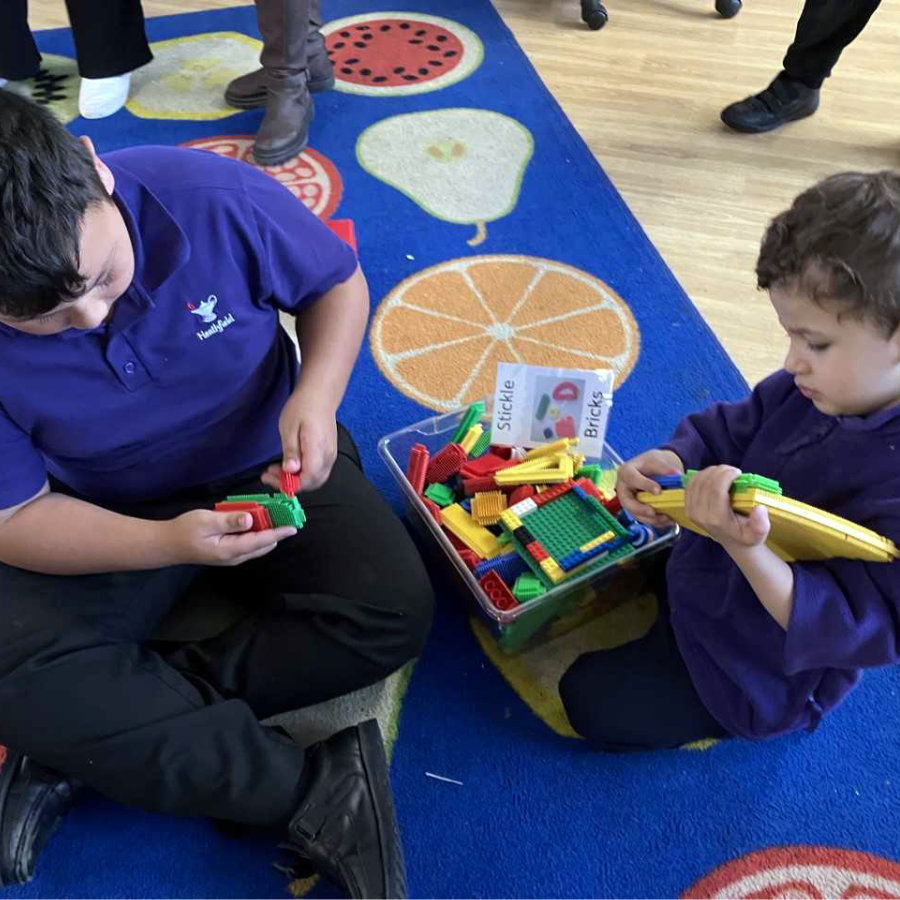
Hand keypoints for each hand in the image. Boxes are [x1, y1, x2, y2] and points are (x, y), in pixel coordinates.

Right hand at [166, 509, 296, 565]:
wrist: (168, 544)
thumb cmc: (184, 531)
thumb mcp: (206, 521)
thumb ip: (230, 520)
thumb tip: (251, 519)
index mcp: (231, 550)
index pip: (262, 541)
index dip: (279, 533)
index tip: (293, 527)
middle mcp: (235, 556)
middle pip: (263, 544)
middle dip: (276, 532)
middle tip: (287, 516)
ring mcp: (232, 556)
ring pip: (257, 544)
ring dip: (267, 531)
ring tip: (278, 516)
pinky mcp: (228, 551)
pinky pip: (249, 543)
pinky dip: (257, 532)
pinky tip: (258, 520)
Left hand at [262, 390, 337, 492]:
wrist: (320, 396)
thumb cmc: (304, 407)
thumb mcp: (289, 427)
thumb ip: (291, 451)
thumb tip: (290, 470)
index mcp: (317, 448)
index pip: (308, 478)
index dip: (290, 484)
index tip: (272, 478)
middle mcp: (328, 455)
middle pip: (312, 482)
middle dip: (291, 484)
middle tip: (270, 475)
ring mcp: (330, 455)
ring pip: (315, 479)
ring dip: (296, 479)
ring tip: (277, 470)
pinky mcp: (328, 453)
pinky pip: (318, 471)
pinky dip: (303, 473)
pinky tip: (290, 466)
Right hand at [616, 448, 683, 527]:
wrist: (653, 469)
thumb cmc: (651, 462)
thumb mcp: (656, 460)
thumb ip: (664, 467)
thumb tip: (677, 474)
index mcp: (625, 472)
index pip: (632, 479)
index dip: (644, 485)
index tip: (658, 491)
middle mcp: (624, 489)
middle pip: (628, 503)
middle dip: (641, 509)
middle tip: (653, 512)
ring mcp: (629, 501)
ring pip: (636, 514)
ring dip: (651, 519)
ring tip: (667, 518)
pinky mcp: (636, 510)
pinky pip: (644, 519)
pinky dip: (656, 522)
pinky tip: (669, 520)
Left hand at [684, 465, 769, 548]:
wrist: (733, 542)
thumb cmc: (746, 535)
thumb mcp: (759, 534)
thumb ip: (761, 524)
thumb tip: (759, 508)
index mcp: (716, 519)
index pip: (716, 490)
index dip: (725, 475)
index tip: (738, 472)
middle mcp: (699, 515)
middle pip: (705, 483)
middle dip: (720, 471)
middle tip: (733, 470)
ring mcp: (690, 510)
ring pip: (697, 480)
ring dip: (712, 471)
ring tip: (726, 472)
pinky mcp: (687, 506)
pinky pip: (691, 483)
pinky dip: (703, 475)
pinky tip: (715, 476)